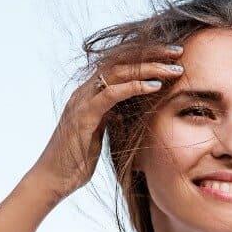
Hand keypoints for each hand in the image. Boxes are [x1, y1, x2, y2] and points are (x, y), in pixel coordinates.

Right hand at [29, 45, 183, 202]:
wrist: (52, 179)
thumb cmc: (76, 160)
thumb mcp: (100, 133)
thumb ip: (111, 116)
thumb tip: (130, 110)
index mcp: (90, 93)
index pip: (120, 64)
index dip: (146, 56)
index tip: (173, 56)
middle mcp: (85, 91)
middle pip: (120, 60)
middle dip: (152, 54)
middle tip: (179, 51)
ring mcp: (82, 101)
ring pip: (118, 72)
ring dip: (149, 68)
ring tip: (174, 68)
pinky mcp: (83, 116)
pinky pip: (110, 94)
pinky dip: (134, 87)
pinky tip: (155, 86)